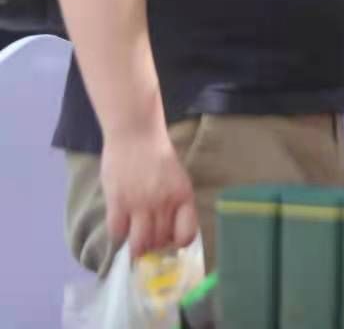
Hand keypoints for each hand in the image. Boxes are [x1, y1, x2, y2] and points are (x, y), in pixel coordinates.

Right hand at [101, 124, 197, 260]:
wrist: (136, 135)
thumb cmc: (158, 157)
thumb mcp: (177, 179)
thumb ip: (175, 203)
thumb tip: (171, 230)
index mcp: (183, 196)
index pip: (187, 233)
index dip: (178, 243)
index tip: (171, 242)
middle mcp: (164, 203)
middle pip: (160, 241)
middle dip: (155, 246)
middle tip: (149, 241)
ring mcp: (140, 204)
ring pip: (139, 243)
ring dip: (137, 247)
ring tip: (134, 241)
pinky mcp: (118, 202)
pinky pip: (117, 232)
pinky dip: (118, 235)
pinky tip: (121, 228)